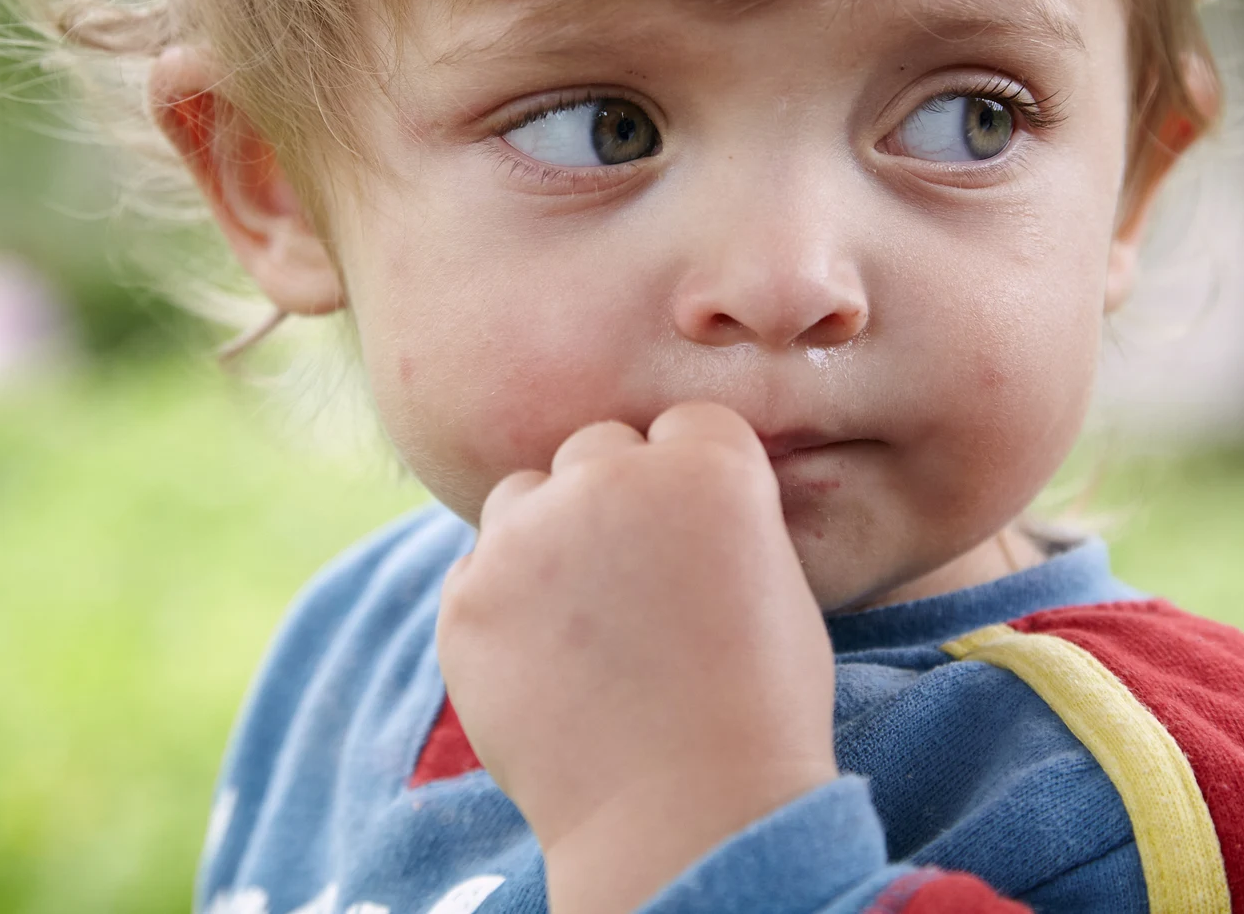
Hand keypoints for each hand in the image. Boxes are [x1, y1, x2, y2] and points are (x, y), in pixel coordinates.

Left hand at [436, 402, 838, 913]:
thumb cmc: (756, 710)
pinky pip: (477, 569)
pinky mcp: (466, 597)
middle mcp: (610, 478)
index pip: (685, 426)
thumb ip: (719, 513)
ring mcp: (526, 536)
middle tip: (636, 584)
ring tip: (585, 624)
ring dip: (547, 537)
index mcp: (707, 466)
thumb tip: (674, 492)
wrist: (685, 817)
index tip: (698, 540)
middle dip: (614, 498)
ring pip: (524, 496)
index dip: (695, 481)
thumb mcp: (776, 584)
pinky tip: (547, 665)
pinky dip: (503, 605)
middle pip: (597, 448)